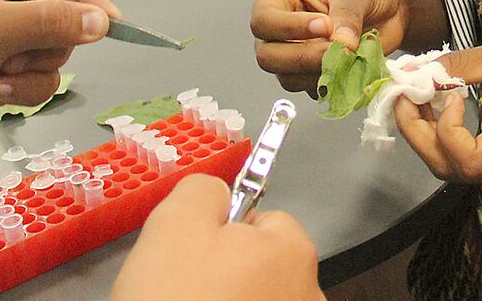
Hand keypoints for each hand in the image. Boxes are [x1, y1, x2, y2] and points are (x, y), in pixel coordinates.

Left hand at [0, 0, 118, 147]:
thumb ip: (49, 21)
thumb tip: (105, 21)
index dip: (87, 1)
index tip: (113, 25)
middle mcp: (0, 3)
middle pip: (62, 19)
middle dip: (47, 44)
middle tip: (19, 55)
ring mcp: (0, 41)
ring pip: (53, 54)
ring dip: (33, 72)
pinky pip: (38, 81)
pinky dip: (24, 91)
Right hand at [111, 176, 322, 300]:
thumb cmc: (173, 299)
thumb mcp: (174, 224)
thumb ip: (203, 192)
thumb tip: (217, 193)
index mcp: (293, 252)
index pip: (266, 221)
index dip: (224, 233)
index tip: (194, 257)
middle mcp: (308, 294)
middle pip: (263, 268)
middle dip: (227, 274)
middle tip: (184, 291)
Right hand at [251, 0, 413, 92]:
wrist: (390, 6)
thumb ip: (346, 16)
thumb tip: (340, 43)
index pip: (264, 20)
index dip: (290, 28)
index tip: (324, 25)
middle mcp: (278, 28)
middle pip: (268, 55)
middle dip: (303, 57)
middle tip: (335, 50)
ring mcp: (290, 54)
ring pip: (287, 77)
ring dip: (319, 72)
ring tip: (348, 56)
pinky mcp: (308, 75)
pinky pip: (309, 90)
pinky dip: (331, 83)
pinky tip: (350, 67)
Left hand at [394, 23, 481, 184]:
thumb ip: (465, 65)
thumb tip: (417, 70)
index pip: (470, 160)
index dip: (442, 131)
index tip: (440, 90)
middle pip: (460, 172)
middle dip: (422, 137)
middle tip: (405, 98)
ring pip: (467, 172)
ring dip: (434, 139)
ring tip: (419, 101)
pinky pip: (481, 163)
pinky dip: (455, 141)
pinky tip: (446, 109)